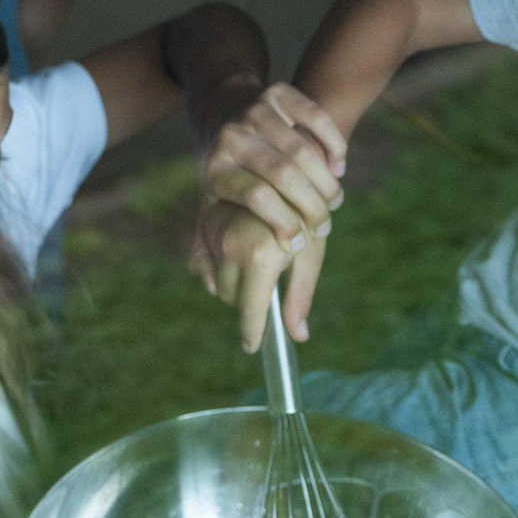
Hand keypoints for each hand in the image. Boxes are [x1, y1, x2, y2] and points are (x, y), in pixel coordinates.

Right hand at [194, 202, 325, 349]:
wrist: (284, 171)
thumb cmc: (306, 216)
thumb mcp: (311, 255)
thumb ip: (300, 296)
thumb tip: (298, 336)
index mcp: (260, 258)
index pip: (249, 311)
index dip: (251, 333)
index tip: (252, 346)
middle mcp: (231, 247)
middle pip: (231, 297)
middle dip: (247, 301)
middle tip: (269, 287)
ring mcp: (215, 234)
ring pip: (218, 280)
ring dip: (235, 283)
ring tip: (259, 264)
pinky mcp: (207, 223)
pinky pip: (207, 261)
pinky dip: (222, 265)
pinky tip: (240, 255)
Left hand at [199, 83, 346, 252]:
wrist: (220, 111)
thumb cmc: (222, 172)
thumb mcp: (207, 205)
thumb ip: (207, 248)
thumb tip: (216, 288)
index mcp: (215, 169)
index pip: (256, 196)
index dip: (284, 222)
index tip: (298, 242)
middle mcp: (233, 137)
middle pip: (284, 174)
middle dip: (312, 206)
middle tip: (323, 226)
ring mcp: (256, 111)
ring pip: (303, 149)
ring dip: (326, 181)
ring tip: (333, 202)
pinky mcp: (278, 93)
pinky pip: (315, 117)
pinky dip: (332, 144)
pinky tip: (337, 167)